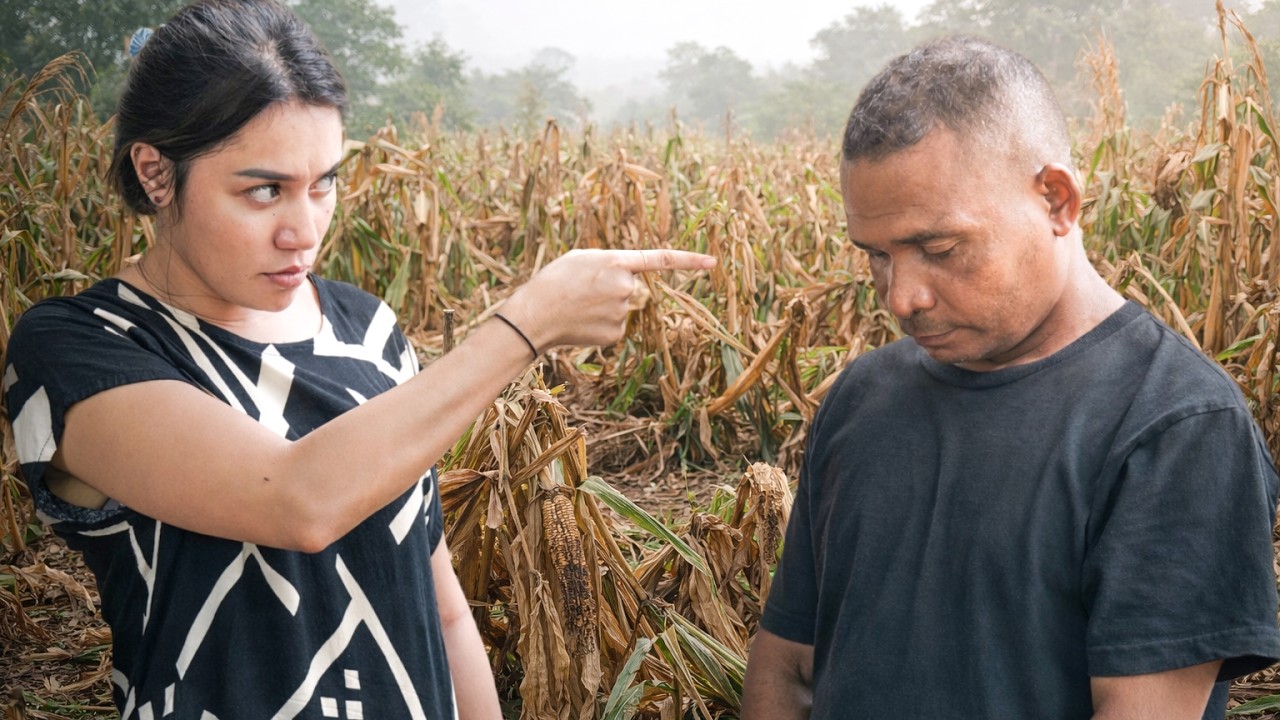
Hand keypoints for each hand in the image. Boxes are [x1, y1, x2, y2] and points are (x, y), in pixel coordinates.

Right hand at [500, 248, 714, 350]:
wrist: (535, 315)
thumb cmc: (554, 281)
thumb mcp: (581, 257)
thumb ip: (610, 262)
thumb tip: (627, 281)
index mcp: (617, 261)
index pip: (661, 259)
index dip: (689, 261)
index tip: (713, 262)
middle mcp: (625, 287)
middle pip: (630, 288)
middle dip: (612, 289)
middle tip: (583, 290)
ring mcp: (622, 312)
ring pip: (621, 308)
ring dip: (603, 307)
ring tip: (577, 306)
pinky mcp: (615, 334)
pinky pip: (615, 326)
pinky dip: (600, 325)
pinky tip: (582, 323)